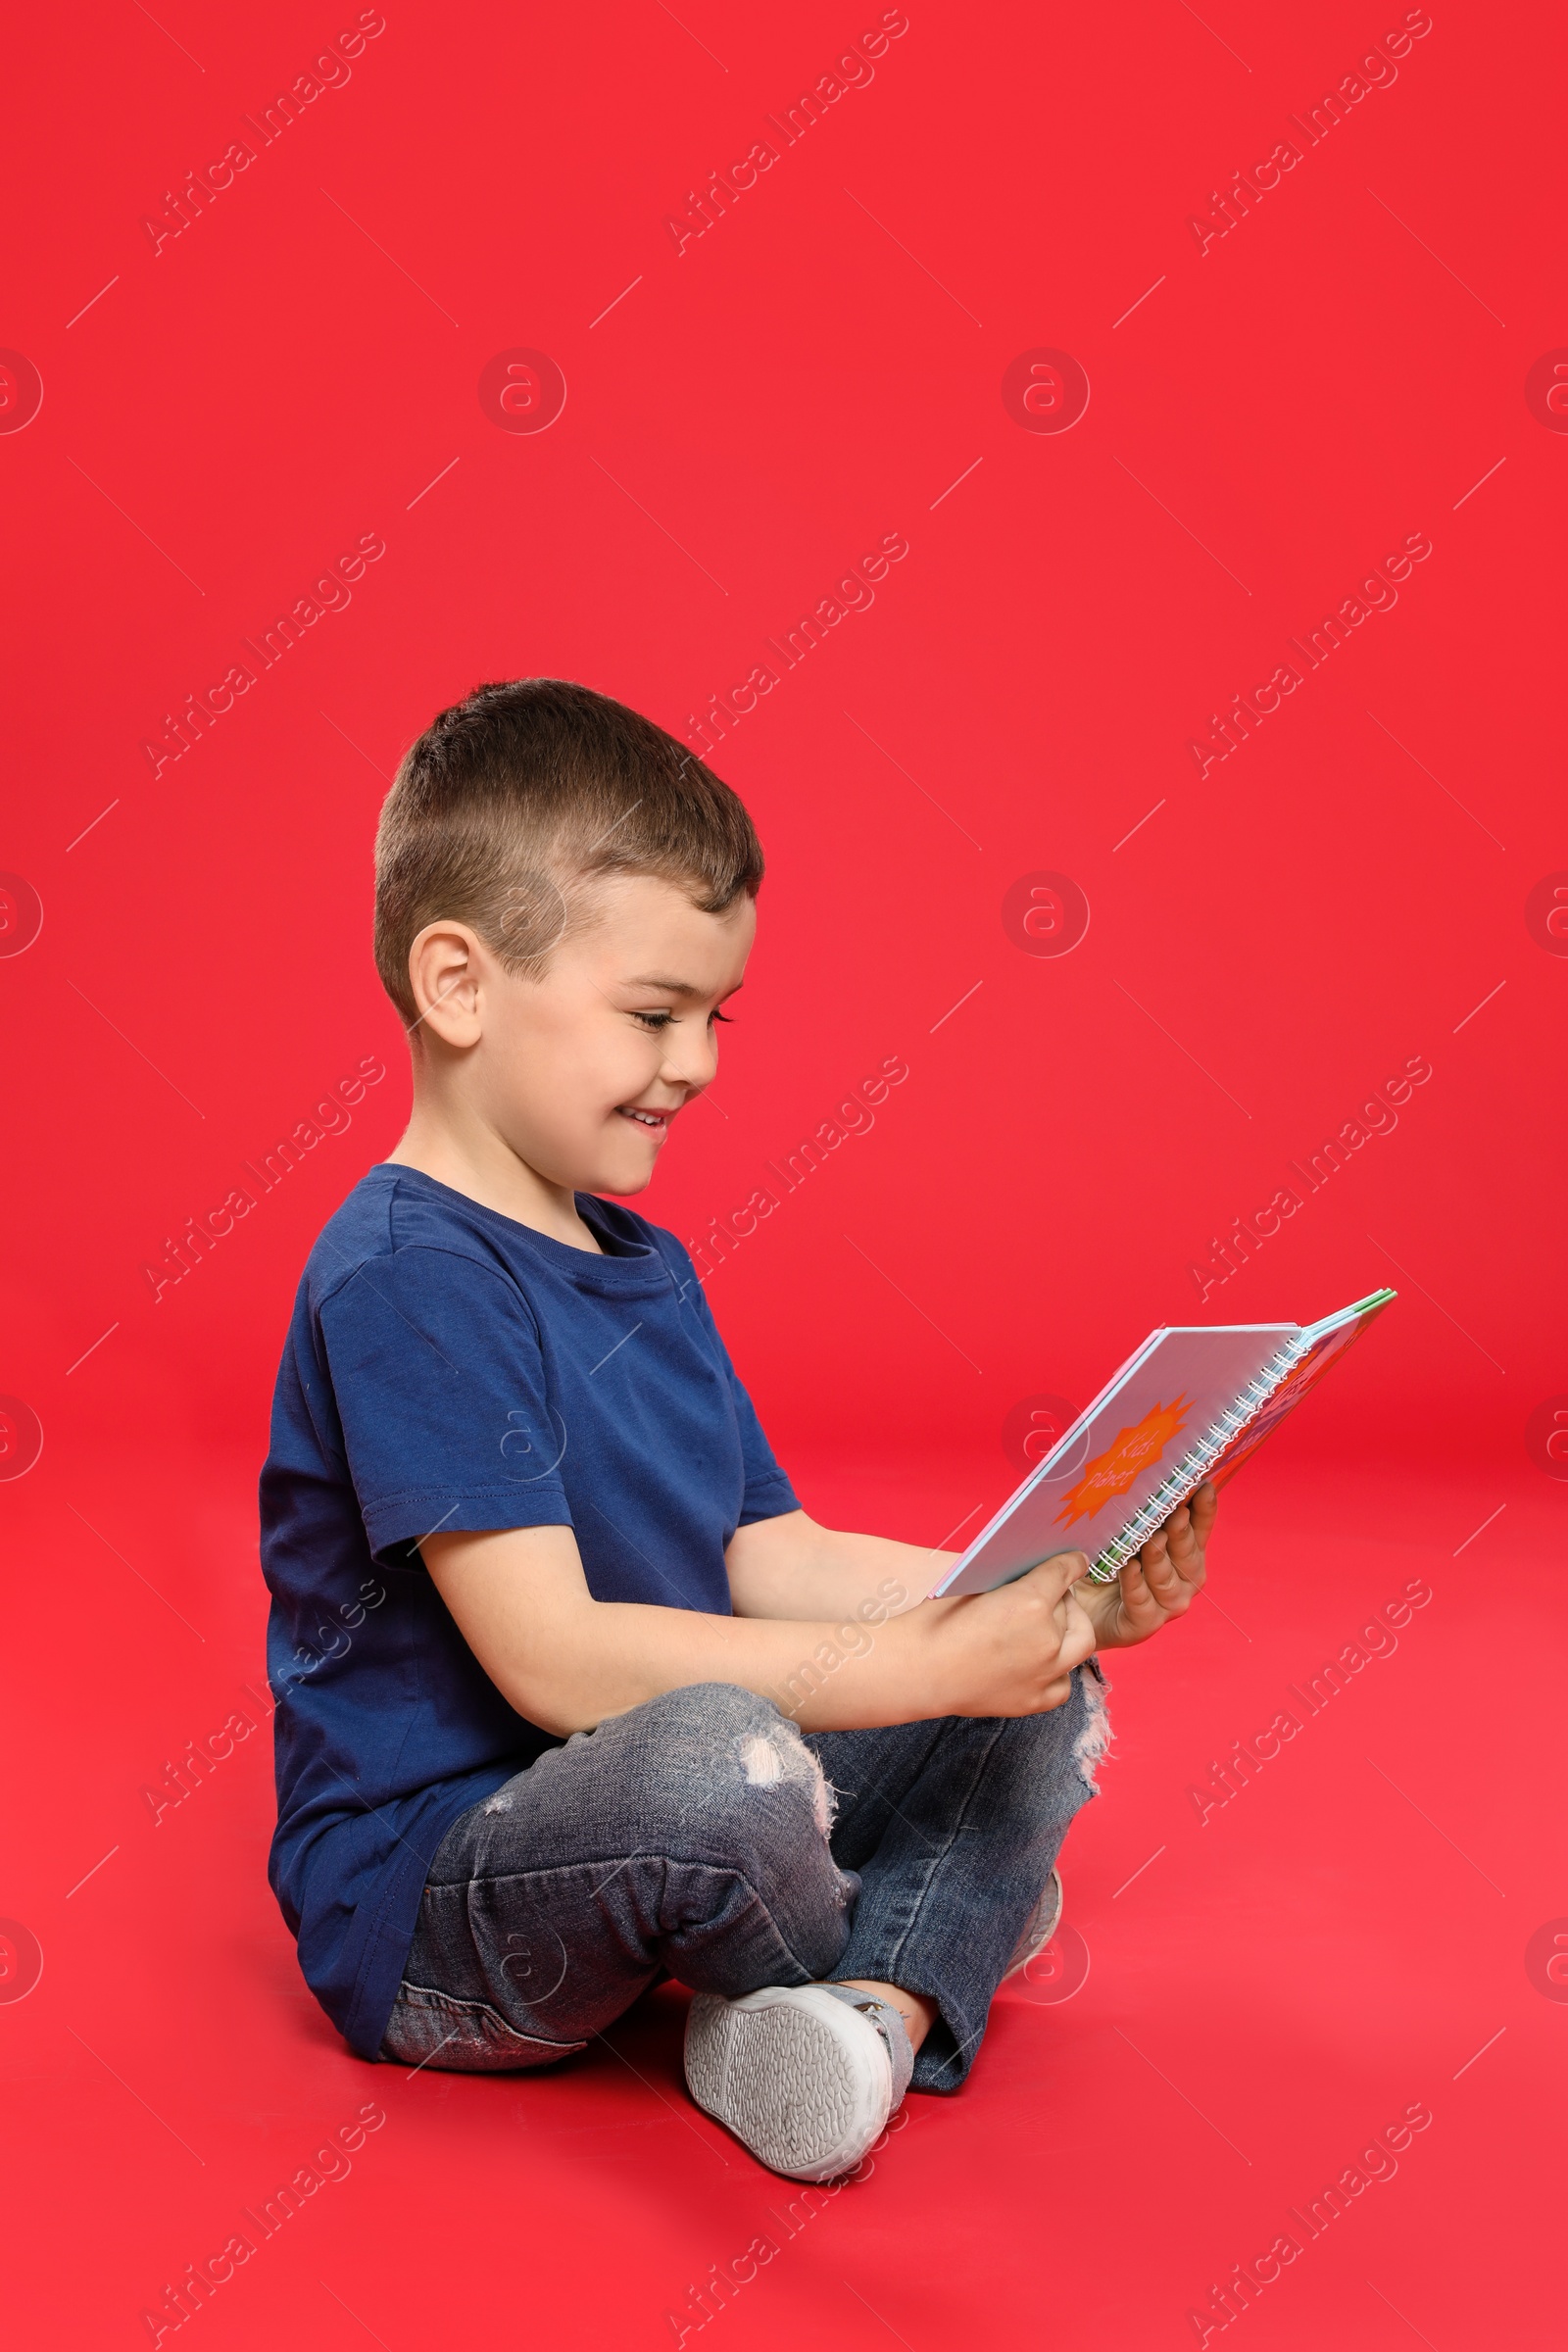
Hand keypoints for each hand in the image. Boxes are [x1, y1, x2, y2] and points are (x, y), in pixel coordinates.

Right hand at [914, 1548, 1098, 1716]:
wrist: (917, 1670)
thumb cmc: (936, 1623)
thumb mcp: (975, 1586)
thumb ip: (1011, 1582)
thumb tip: (1033, 1578)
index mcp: (1030, 1602)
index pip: (1064, 1572)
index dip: (1071, 1563)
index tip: (1076, 1561)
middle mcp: (1047, 1638)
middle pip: (1072, 1607)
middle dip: (1063, 1597)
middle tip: (1051, 1595)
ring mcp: (1044, 1673)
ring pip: (1080, 1644)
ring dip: (1069, 1630)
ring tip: (1053, 1628)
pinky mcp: (1035, 1701)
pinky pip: (1063, 1683)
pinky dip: (1058, 1670)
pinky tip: (1041, 1664)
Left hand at [1074, 1482, 1216, 1648]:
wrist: (1075, 1603)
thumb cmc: (1105, 1562)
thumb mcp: (1122, 1533)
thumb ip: (1139, 1514)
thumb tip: (1144, 1478)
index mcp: (1184, 1555)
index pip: (1201, 1530)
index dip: (1205, 1510)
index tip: (1204, 1487)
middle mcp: (1183, 1581)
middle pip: (1189, 1557)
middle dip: (1181, 1533)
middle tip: (1175, 1513)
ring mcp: (1166, 1605)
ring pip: (1168, 1581)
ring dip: (1158, 1558)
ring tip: (1150, 1539)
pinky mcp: (1143, 1624)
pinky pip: (1142, 1602)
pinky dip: (1134, 1583)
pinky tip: (1127, 1566)